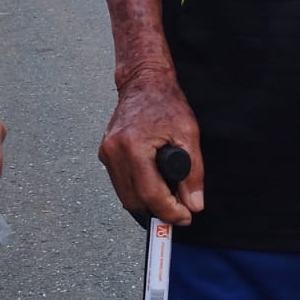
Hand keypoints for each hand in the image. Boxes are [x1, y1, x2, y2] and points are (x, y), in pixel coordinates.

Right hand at [99, 66, 202, 224]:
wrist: (144, 82)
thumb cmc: (165, 102)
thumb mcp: (188, 135)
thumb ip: (193, 173)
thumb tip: (194, 204)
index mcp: (133, 146)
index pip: (150, 194)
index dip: (169, 212)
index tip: (185, 217)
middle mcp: (114, 152)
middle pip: (134, 200)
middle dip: (159, 211)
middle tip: (180, 210)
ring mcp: (107, 153)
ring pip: (125, 196)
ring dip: (147, 203)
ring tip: (169, 198)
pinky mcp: (105, 154)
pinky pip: (120, 184)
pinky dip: (137, 191)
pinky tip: (154, 185)